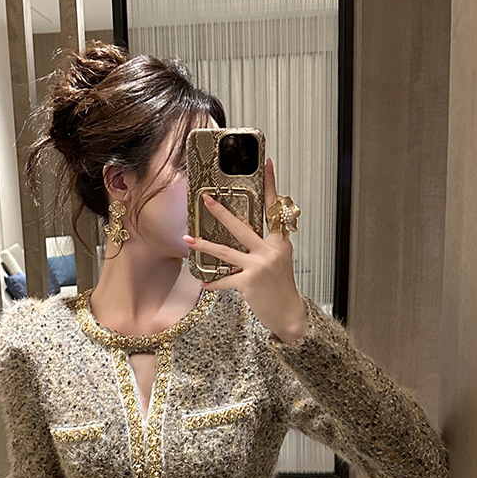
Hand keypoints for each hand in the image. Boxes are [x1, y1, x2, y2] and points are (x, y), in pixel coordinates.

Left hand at [182, 157, 307, 343]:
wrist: (288, 313)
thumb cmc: (281, 287)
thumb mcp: (278, 261)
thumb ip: (264, 246)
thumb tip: (242, 236)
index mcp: (279, 241)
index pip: (274, 208)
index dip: (270, 185)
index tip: (267, 164)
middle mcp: (270, 250)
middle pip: (241, 226)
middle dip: (221, 212)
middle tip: (206, 199)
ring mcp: (259, 266)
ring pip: (226, 252)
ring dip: (204, 246)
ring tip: (188, 239)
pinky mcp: (250, 282)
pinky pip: (225, 279)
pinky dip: (214, 282)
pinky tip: (203, 282)